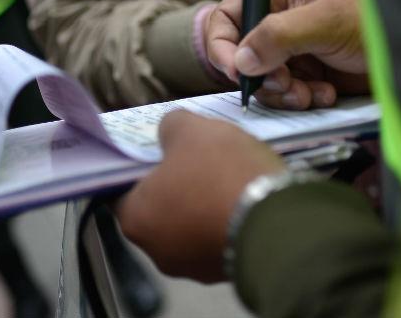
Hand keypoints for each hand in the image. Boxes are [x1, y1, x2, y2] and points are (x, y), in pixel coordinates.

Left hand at [117, 110, 284, 282]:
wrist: (276, 222)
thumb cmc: (220, 173)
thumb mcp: (191, 129)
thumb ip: (170, 126)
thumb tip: (167, 133)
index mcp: (135, 219)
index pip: (124, 190)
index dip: (143, 168)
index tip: (164, 152)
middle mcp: (157, 252)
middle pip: (160, 210)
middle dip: (178, 188)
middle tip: (200, 162)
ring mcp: (194, 269)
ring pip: (192, 228)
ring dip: (205, 208)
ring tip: (230, 180)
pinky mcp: (227, 274)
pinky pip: (220, 240)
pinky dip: (227, 223)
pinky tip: (245, 201)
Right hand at [205, 0, 368, 109]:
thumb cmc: (373, 18)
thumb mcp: (324, 21)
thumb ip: (278, 36)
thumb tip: (241, 59)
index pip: (229, 17)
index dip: (224, 45)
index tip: (237, 72)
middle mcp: (280, 20)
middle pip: (244, 55)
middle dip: (263, 76)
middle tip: (287, 84)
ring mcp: (294, 49)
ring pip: (264, 80)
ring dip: (284, 92)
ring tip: (312, 94)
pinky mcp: (310, 73)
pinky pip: (288, 93)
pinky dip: (303, 98)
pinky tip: (326, 94)